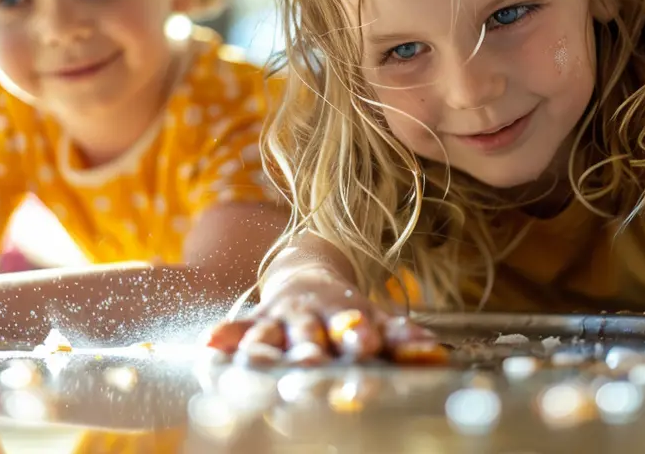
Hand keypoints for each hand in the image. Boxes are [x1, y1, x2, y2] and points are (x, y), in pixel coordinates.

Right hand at [203, 267, 445, 365]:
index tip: (367, 348)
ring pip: (270, 337)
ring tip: (257, 365)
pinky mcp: (255, 323)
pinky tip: (211, 344)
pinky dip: (225, 335)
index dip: (358, 337)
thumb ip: (401, 338)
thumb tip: (433, 353)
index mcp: (346, 315)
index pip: (354, 328)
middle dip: (309, 352)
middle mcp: (310, 316)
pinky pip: (239, 329)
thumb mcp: (377, 320)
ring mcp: (279, 319)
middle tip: (311, 366)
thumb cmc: (349, 314)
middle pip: (309, 336)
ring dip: (264, 351)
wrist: (307, 277)